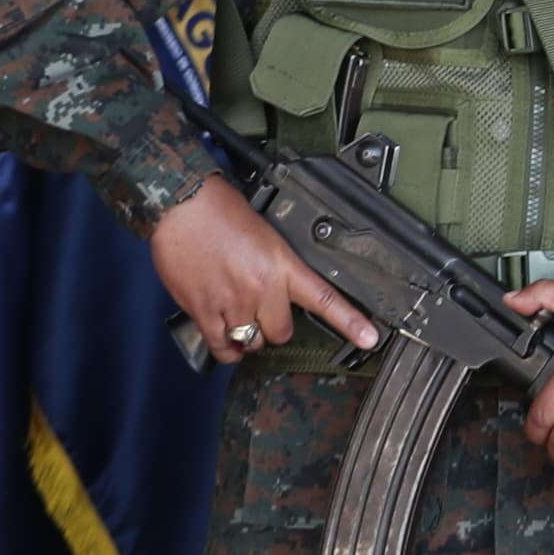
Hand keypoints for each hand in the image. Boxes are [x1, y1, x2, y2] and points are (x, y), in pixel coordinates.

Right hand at [148, 180, 377, 357]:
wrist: (183, 205)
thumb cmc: (221, 212)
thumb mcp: (267, 234)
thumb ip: (277, 265)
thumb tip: (278, 287)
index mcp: (282, 267)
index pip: (325, 300)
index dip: (350, 322)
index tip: (369, 338)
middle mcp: (261, 289)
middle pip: (281, 332)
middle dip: (275, 328)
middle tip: (265, 315)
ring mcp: (232, 302)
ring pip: (252, 341)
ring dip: (249, 336)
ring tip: (242, 320)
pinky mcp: (203, 310)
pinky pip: (221, 346)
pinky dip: (226, 349)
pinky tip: (227, 342)